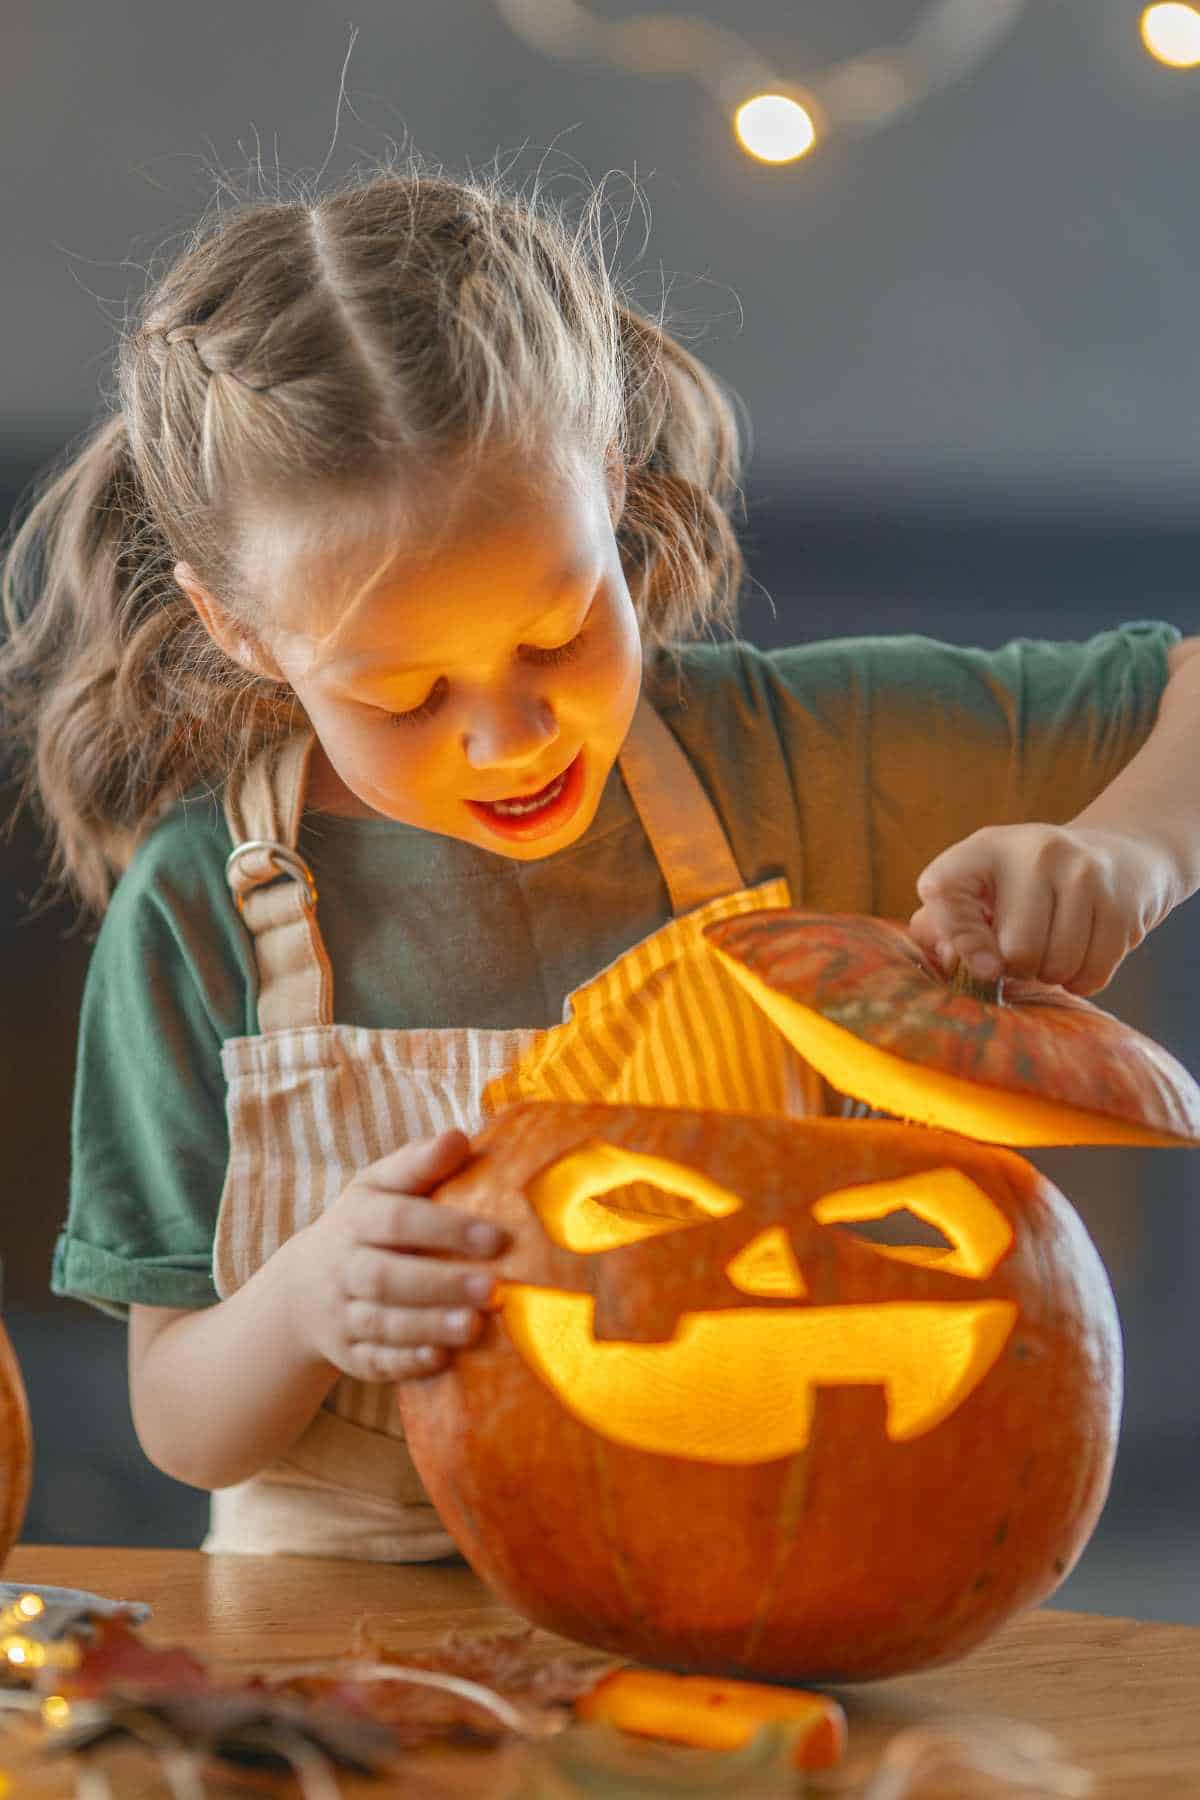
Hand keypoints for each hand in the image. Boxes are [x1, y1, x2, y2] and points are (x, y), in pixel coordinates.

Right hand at [281, 1129, 507, 1383]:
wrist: (303, 1290)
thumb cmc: (364, 1225)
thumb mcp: (380, 1186)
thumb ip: (418, 1164)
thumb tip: (458, 1137)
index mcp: (357, 1219)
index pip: (398, 1220)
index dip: (446, 1229)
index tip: (497, 1238)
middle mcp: (344, 1268)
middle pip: (387, 1277)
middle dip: (441, 1284)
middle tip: (493, 1289)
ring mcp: (342, 1315)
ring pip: (382, 1324)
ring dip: (429, 1326)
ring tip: (475, 1326)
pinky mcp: (348, 1355)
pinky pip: (375, 1362)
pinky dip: (406, 1362)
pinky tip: (441, 1359)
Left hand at [909, 823, 1174, 994]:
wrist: (1122, 852)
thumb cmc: (1031, 883)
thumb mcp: (984, 885)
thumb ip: (945, 922)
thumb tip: (941, 961)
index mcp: (985, 847)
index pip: (946, 893)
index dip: (957, 939)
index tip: (982, 967)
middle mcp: (1036, 851)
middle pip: (1016, 951)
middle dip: (1018, 970)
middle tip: (1024, 956)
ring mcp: (1084, 873)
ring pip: (1056, 966)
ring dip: (1052, 977)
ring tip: (1053, 952)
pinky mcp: (1122, 902)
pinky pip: (1092, 974)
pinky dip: (1082, 980)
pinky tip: (1081, 955)